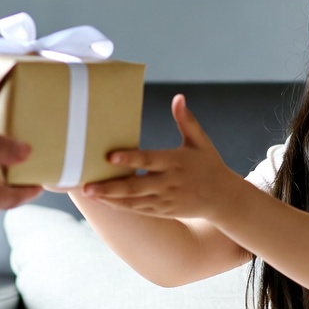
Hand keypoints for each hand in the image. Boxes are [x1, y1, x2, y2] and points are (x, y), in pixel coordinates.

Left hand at [80, 94, 240, 222]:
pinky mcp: (162, 210)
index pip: (149, 160)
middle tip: (86, 186)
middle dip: (110, 187)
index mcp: (176, 162)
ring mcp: (164, 200)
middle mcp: (168, 183)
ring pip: (133, 201)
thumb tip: (178, 97)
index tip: (110, 156)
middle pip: (135, 186)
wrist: (223, 198)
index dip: (130, 159)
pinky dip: (119, 206)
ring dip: (109, 198)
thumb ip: (187, 120)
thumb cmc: (209, 164)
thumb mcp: (200, 141)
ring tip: (87, 193)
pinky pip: (138, 210)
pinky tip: (102, 200)